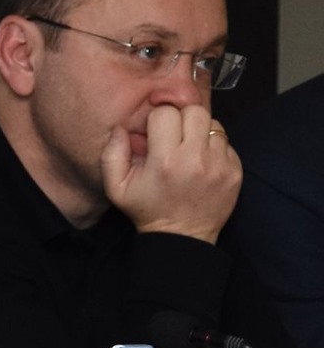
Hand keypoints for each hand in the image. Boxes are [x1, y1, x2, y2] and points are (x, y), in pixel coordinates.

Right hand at [101, 102, 239, 242]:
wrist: (182, 236)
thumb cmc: (146, 209)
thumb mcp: (116, 187)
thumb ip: (112, 154)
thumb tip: (121, 128)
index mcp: (164, 160)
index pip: (165, 113)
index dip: (157, 119)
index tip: (155, 133)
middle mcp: (195, 159)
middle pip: (194, 111)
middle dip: (182, 118)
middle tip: (174, 135)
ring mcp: (219, 164)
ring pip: (213, 124)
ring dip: (200, 131)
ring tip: (189, 148)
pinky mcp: (235, 171)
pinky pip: (226, 142)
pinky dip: (213, 147)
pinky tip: (202, 162)